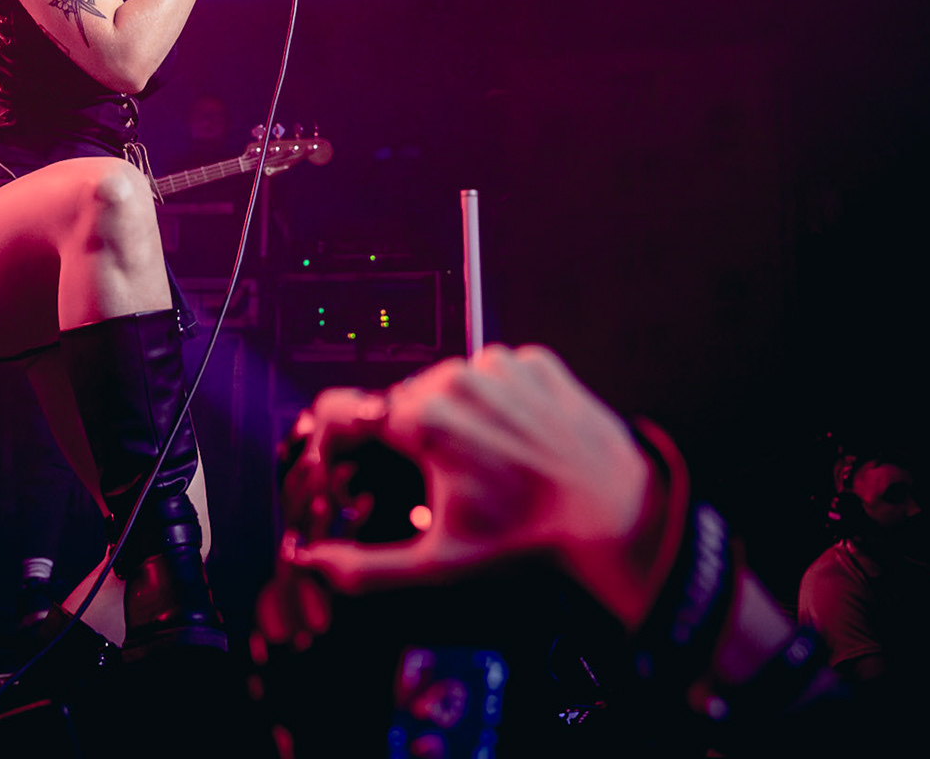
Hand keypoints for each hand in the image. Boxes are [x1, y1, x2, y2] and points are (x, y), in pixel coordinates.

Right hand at [258, 345, 665, 649]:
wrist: (614, 516)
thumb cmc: (531, 539)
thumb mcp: (439, 564)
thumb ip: (365, 567)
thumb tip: (315, 563)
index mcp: (425, 419)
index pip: (347, 414)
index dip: (340, 447)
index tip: (352, 469)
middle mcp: (459, 379)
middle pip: (400, 403)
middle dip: (402, 441)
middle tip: (432, 484)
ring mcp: (501, 366)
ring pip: (448, 387)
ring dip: (451, 419)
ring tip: (482, 466)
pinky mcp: (535, 363)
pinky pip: (496, 377)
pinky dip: (495, 403)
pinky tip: (512, 443)